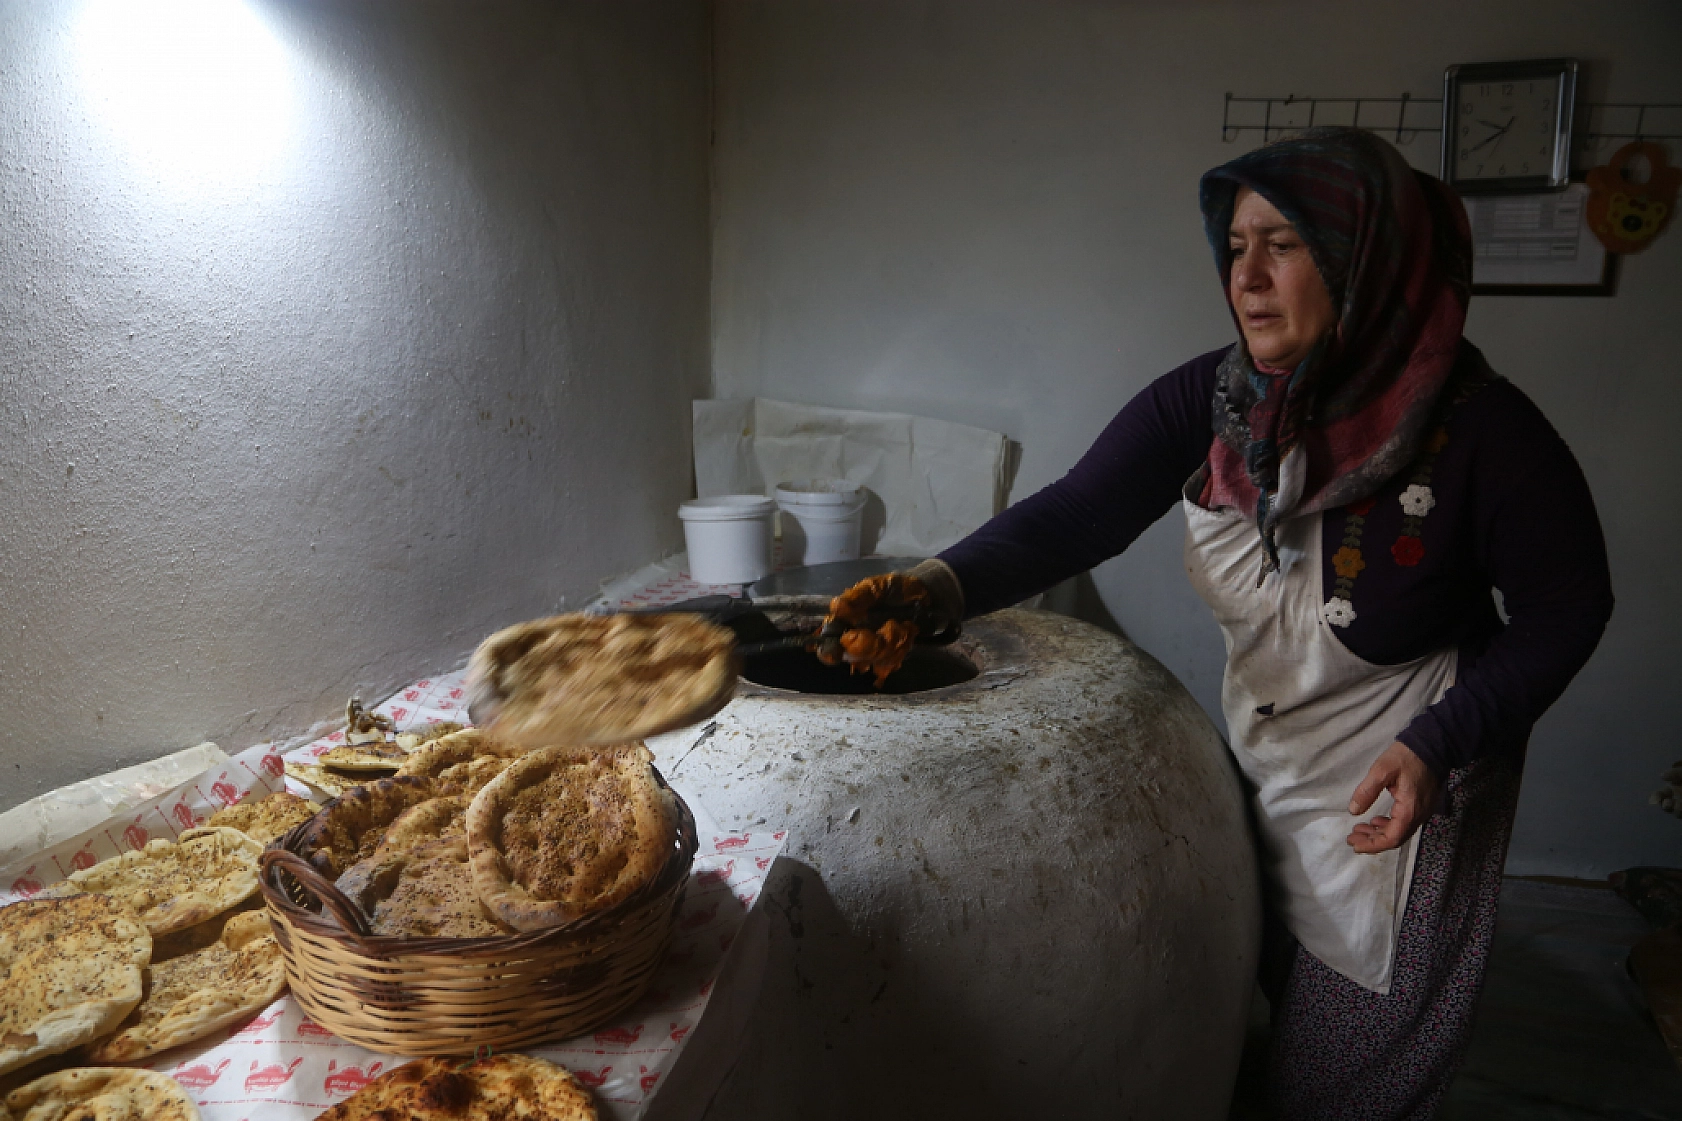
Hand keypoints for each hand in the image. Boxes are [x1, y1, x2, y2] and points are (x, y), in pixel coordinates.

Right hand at [815, 573, 935, 673]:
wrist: (925, 595)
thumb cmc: (895, 588)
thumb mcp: (876, 587)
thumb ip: (857, 597)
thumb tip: (836, 607)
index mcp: (847, 620)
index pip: (829, 641)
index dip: (829, 650)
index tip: (835, 653)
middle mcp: (856, 638)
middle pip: (852, 656)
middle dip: (870, 645)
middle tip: (888, 627)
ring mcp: (874, 649)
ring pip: (873, 660)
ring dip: (891, 643)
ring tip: (901, 625)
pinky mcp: (891, 655)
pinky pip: (891, 662)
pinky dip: (901, 646)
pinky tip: (906, 632)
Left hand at [1346, 741, 1438, 854]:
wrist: (1433, 745)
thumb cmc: (1406, 757)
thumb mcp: (1382, 770)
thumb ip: (1367, 791)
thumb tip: (1354, 811)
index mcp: (1409, 810)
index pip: (1391, 838)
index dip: (1372, 845)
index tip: (1354, 845)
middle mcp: (1418, 815)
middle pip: (1395, 838)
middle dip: (1372, 841)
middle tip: (1352, 837)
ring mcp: (1422, 811)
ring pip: (1399, 831)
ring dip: (1379, 833)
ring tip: (1360, 829)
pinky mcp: (1422, 805)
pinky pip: (1404, 822)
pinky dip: (1389, 825)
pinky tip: (1376, 820)